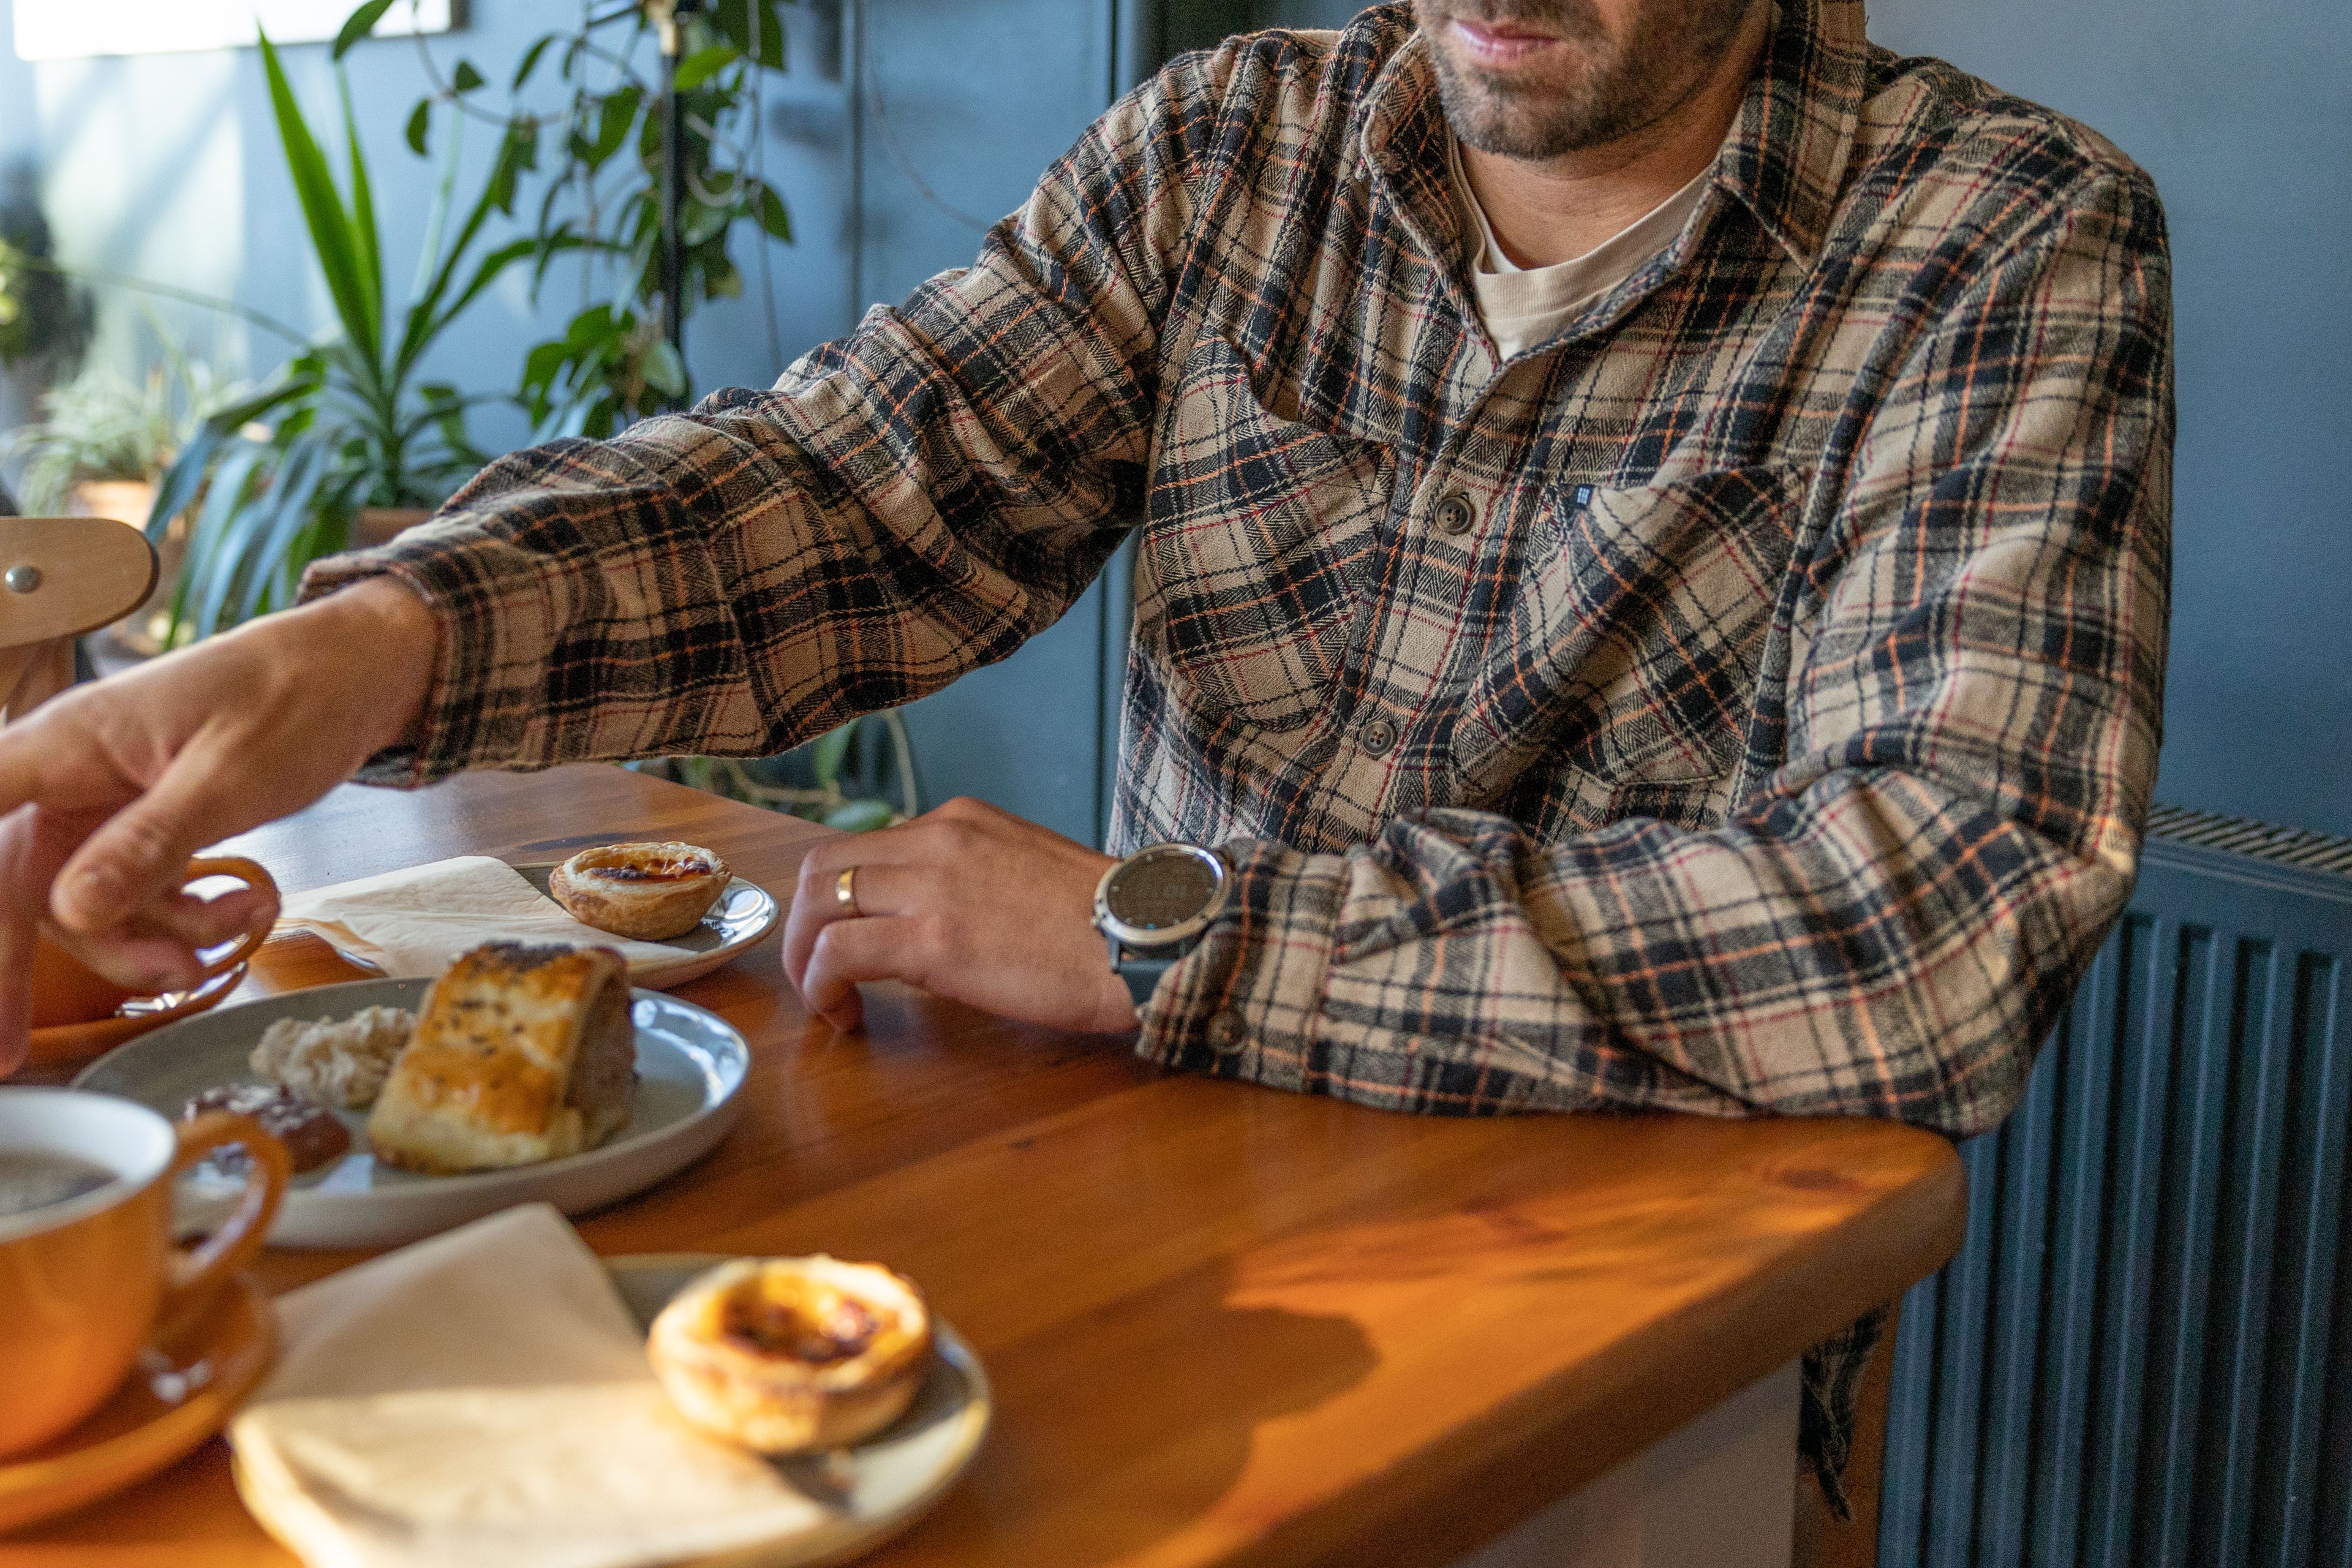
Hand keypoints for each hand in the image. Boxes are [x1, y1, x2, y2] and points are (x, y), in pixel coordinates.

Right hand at [0, 578, 437, 1072]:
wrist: (357, 671)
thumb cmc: (294, 694)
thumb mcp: (230, 774)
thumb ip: (151, 840)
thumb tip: (74, 908)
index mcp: (65, 747)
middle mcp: (70, 778)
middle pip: (21, 887)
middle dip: (35, 963)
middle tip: (15, 1053)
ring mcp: (107, 804)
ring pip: (88, 905)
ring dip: (152, 943)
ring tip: (234, 927)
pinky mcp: (149, 825)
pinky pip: (139, 895)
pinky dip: (187, 919)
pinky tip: (247, 908)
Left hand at [781, 796, 1136, 1035]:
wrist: (1148, 939)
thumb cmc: (1105, 922)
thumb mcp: (1027, 870)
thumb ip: (974, 879)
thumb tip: (938, 920)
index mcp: (960, 821)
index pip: (864, 846)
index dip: (838, 900)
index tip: (846, 943)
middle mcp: (937, 838)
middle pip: (822, 866)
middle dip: (802, 924)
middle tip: (816, 973)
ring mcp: (931, 885)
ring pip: (817, 902)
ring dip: (804, 957)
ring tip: (825, 999)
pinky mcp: (932, 939)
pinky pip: (838, 951)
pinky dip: (821, 984)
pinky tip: (843, 1014)